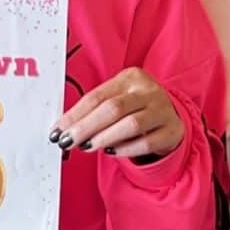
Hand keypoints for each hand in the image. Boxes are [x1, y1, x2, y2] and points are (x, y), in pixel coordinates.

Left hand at [48, 67, 183, 159]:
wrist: (171, 116)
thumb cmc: (135, 107)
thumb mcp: (117, 99)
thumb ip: (94, 110)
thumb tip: (64, 127)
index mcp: (130, 77)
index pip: (97, 96)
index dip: (74, 115)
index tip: (58, 130)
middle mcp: (148, 90)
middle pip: (112, 109)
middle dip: (86, 127)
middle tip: (69, 141)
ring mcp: (162, 109)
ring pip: (130, 125)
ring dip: (104, 138)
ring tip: (87, 146)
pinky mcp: (171, 130)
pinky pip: (146, 142)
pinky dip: (125, 149)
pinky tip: (110, 152)